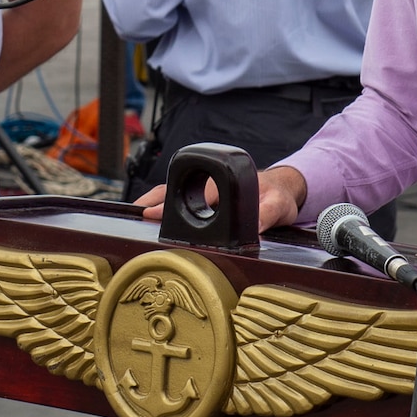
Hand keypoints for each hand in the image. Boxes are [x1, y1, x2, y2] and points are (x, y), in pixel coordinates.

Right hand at [134, 165, 306, 232]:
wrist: (282, 187)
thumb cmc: (278, 195)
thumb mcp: (277, 206)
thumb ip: (266, 217)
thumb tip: (253, 232)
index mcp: (224, 185)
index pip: (193, 196)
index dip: (170, 205)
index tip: (151, 213)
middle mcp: (212, 184)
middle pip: (177, 189)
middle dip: (154, 199)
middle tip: (134, 210)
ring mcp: (207, 189)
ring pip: (176, 190)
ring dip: (156, 199)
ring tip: (136, 209)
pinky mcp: (207, 195)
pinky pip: (182, 195)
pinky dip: (165, 201)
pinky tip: (153, 212)